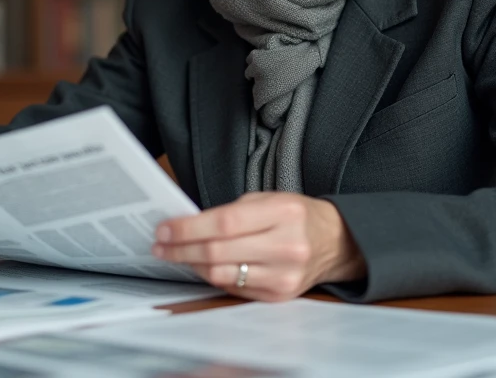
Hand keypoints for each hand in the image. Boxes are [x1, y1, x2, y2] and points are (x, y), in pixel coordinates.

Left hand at [152, 192, 364, 300]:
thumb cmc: (296, 216)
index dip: (188, 228)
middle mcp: (286, 246)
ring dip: (193, 265)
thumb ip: (232, 213)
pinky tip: (202, 266)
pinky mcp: (280, 295)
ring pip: (223, 274)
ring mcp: (284, 275)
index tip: (165, 229)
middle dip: (182, 249)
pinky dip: (213, 277)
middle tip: (161, 245)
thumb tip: (188, 226)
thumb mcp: (268, 200)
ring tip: (176, 255)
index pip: (224, 223)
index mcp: (283, 213)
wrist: (334, 242)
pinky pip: (234, 288)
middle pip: (219, 252)